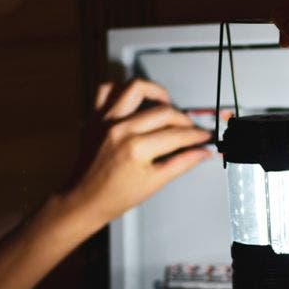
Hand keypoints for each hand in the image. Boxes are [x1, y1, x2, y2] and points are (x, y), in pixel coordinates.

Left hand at [65, 79, 211, 226]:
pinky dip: (122, 89)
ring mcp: (106, 121)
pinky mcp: (95, 118)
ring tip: (165, 104)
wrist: (83, 200)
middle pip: (164, 112)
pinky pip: (107, 90)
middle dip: (184, 119)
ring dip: (156, 92)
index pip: (177, 135)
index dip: (196, 135)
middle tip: (190, 129)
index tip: (204, 136)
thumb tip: (202, 153)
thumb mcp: (154, 183)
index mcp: (137, 149)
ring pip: (136, 88)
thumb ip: (181, 163)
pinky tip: (135, 99)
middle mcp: (121, 129)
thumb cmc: (114, 197)